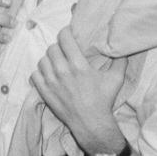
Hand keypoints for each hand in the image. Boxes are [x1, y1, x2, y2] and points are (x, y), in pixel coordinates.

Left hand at [31, 26, 125, 155]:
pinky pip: (34, 74)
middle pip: (52, 48)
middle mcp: (62, 71)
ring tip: (56, 62)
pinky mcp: (43, 91)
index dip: (65, 33)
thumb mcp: (116, 79)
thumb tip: (122, 48)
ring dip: (49, 59)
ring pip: (42, 60)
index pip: (64, 39)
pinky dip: (40, 72)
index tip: (68, 33)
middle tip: (64, 50)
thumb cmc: (104, 100)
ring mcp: (51, 81)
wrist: (91, 122)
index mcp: (79, 65)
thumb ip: (120, 61)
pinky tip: (48, 74)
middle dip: (59, 47)